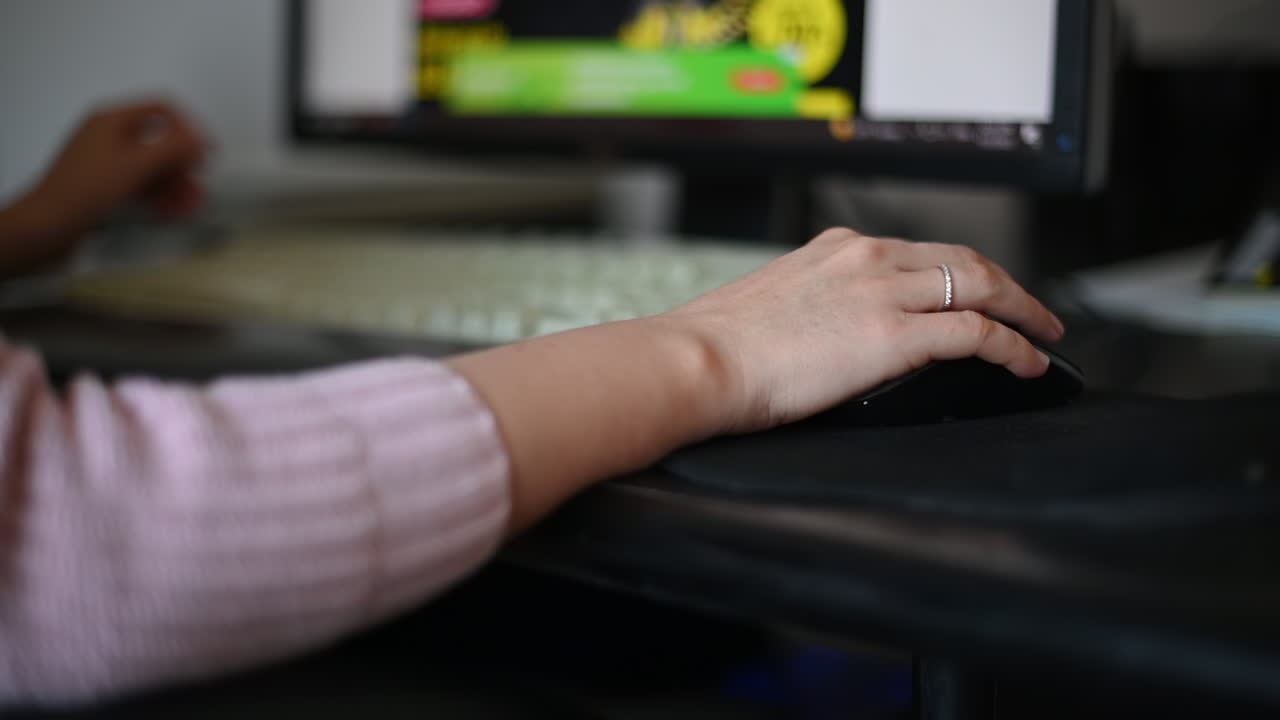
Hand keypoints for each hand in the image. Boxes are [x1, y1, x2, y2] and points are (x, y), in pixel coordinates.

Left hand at [18, 100, 207, 241]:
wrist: (47, 225)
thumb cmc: (89, 188)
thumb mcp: (135, 164)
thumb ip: (173, 148)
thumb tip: (201, 137)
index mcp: (112, 119)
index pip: (162, 110)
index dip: (188, 129)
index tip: (205, 154)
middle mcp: (110, 135)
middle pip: (160, 142)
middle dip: (183, 166)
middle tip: (200, 188)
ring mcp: (108, 161)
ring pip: (153, 167)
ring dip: (175, 185)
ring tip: (191, 206)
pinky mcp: (106, 185)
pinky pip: (141, 183)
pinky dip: (158, 195)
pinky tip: (173, 211)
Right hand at [663, 227, 1065, 431]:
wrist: (696, 361)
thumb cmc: (717, 347)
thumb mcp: (774, 304)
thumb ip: (815, 306)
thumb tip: (831, 337)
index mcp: (838, 248)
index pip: (921, 251)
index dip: (964, 271)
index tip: (981, 290)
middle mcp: (868, 257)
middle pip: (965, 260)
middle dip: (1009, 284)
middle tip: (1033, 311)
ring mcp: (884, 292)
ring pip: (984, 285)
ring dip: (1025, 311)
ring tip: (1045, 335)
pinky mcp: (895, 336)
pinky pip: (979, 332)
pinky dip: (1015, 346)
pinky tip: (1027, 363)